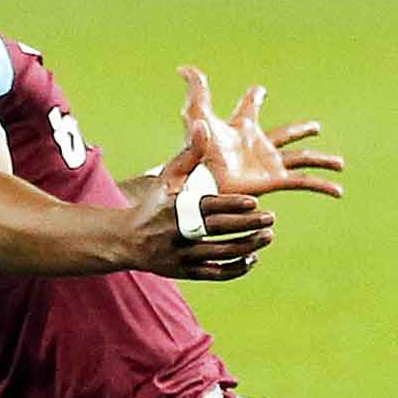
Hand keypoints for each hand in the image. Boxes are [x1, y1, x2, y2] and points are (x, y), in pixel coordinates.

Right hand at [129, 119, 275, 281]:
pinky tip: (253, 258)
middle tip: (271, 218)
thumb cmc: (154, 205)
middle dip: (247, 225)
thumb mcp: (168, 178)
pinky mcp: (185, 272)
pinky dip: (236, 268)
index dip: (232, 205)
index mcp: (177, 209)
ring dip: (247, 246)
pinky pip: (215, 273)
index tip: (254, 202)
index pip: (209, 207)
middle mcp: (180, 233)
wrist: (127, 241)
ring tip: (268, 236)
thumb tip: (204, 125)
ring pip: (220, 253)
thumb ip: (190, 154)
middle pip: (219, 230)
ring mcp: (182, 255)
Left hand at [177, 66, 345, 198]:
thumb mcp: (197, 115)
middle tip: (315, 127)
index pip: (249, 109)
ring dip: (322, 160)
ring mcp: (269, 164)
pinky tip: (337, 191)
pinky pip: (304, 182)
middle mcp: (258, 145)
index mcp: (242, 128)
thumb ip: (196, 90)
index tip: (260, 90)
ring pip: (302, 158)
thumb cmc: (199, 151)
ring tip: (340, 164)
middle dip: (300, 130)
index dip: (254, 98)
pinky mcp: (275, 181)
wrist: (203, 182)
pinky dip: (322, 186)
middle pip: (285, 134)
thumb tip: (182, 67)